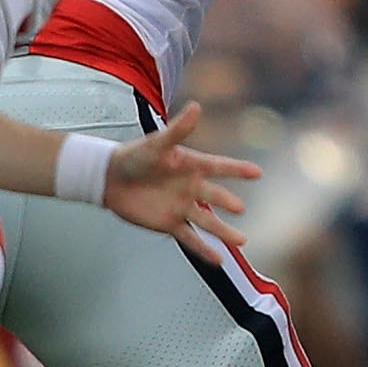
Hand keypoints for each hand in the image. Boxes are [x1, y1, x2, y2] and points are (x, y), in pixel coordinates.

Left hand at [102, 103, 259, 238]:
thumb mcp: (157, 143)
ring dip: (224, 232)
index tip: (257, 172)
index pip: (220, 167)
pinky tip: (218, 260)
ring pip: (208, 222)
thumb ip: (178, 129)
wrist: (109, 179)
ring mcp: (182, 207)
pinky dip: (204, 249)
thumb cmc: (134, 156)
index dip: (238, 170)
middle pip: (215, 197)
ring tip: (241, 241)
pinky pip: (190, 238)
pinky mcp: (170, 224)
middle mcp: (191, 187)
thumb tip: (196, 106)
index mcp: (192, 165)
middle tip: (240, 208)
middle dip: (228, 202)